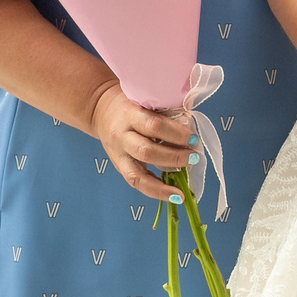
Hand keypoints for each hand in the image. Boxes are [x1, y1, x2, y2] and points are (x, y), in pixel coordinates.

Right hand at [84, 81, 196, 202]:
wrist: (102, 110)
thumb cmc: (132, 104)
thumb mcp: (146, 100)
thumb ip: (166, 113)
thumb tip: (192, 131)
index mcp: (130, 114)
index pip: (154, 125)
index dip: (176, 134)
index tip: (194, 139)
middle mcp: (122, 136)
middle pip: (147, 151)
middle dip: (174, 157)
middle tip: (194, 157)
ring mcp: (118, 154)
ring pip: (138, 174)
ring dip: (164, 183)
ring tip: (183, 188)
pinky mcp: (119, 167)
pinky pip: (137, 183)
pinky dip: (156, 192)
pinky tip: (174, 196)